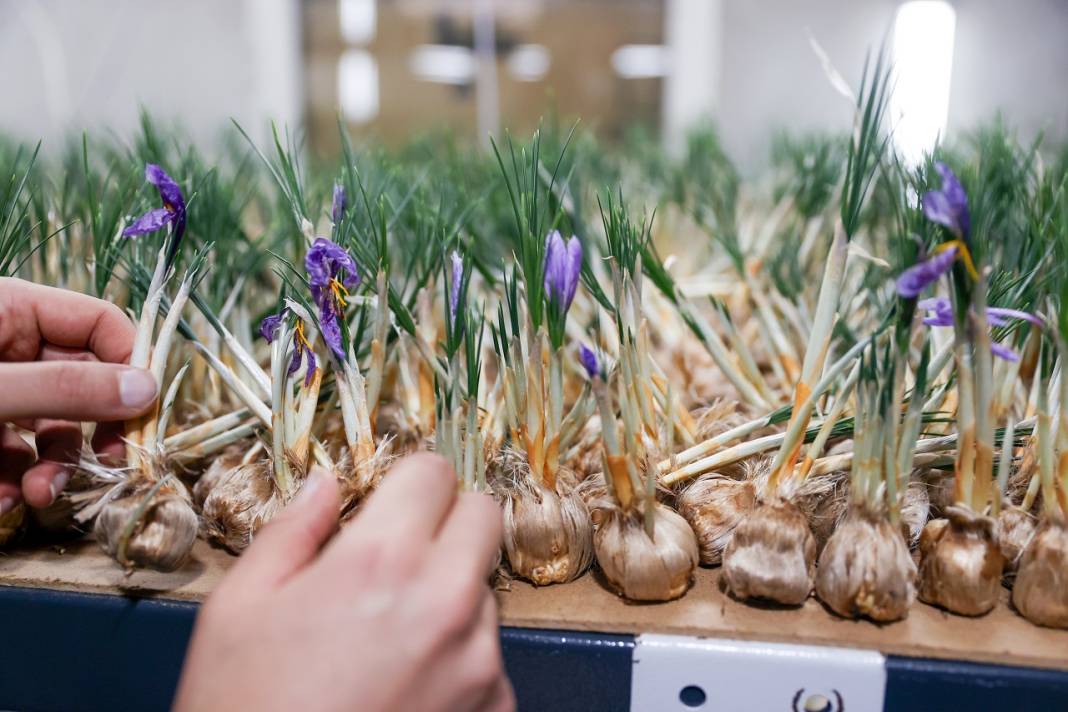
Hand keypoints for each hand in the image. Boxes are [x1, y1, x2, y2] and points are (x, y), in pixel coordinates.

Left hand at [0, 278, 158, 511]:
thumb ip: (64, 390)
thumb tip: (146, 391)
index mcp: (12, 309)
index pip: (100, 323)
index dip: (130, 364)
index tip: (143, 414)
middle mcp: (8, 346)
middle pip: (83, 382)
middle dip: (91, 432)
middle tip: (111, 463)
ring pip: (50, 426)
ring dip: (53, 467)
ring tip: (35, 496)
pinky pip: (12, 452)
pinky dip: (12, 481)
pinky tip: (2, 500)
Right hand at [175, 454, 513, 711]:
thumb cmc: (242, 709)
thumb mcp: (238, 608)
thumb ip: (293, 530)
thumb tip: (328, 484)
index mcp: (382, 561)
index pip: (436, 471)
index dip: (410, 480)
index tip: (393, 500)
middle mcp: (446, 602)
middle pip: (482, 516)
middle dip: (446, 521)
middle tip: (400, 555)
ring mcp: (479, 661)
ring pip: (486, 588)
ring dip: (451, 594)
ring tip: (389, 639)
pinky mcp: (494, 709)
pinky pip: (491, 656)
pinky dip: (460, 659)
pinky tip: (407, 687)